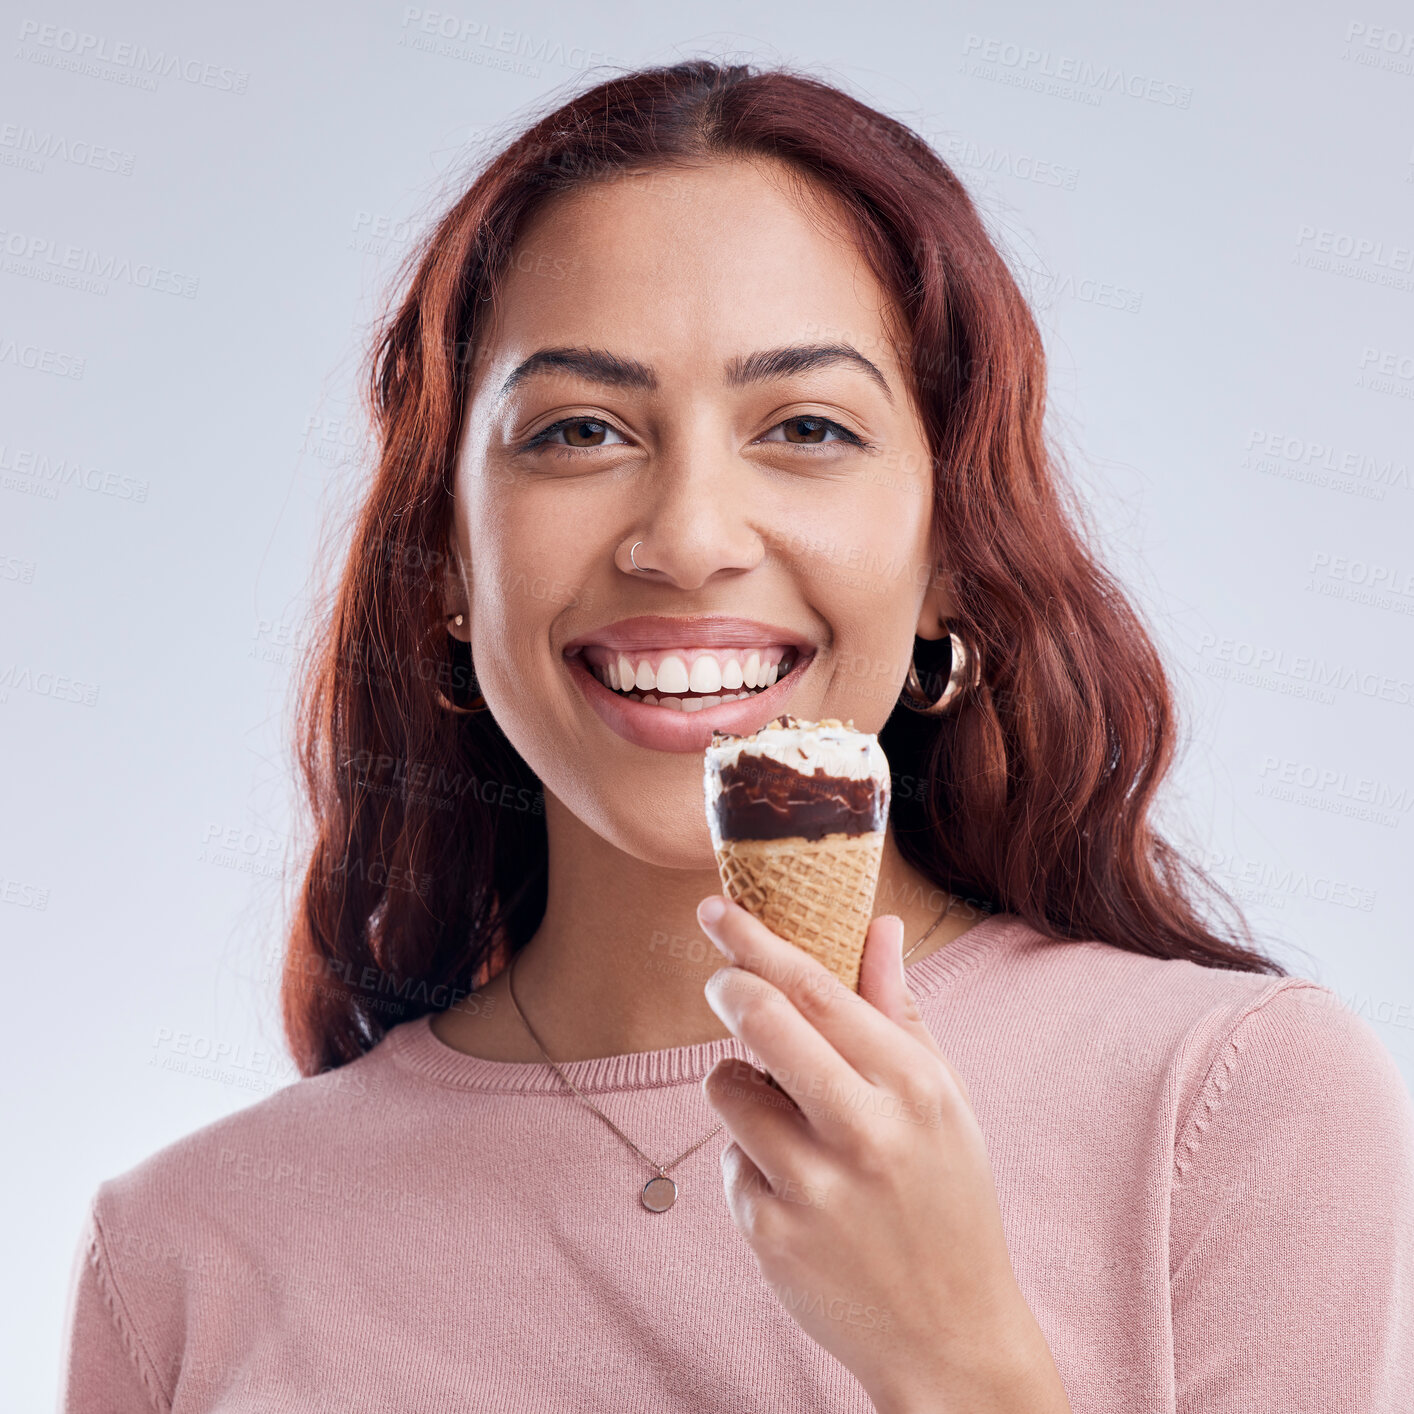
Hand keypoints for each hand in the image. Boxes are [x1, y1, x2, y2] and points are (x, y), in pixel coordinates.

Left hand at [695, 894, 1070, 1413]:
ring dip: (739, 1084)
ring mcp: (814, 1188)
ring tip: (787, 1117)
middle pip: (761, 1019)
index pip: (816, 988)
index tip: (715, 909)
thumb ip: (899, 1009)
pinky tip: (796, 1188)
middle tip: (721, 982)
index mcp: (912, 1085)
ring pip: (725, 1088)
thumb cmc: (947, 1197)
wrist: (949, 1333)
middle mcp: (863, 1131)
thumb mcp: (943, 1098)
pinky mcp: (771, 1235)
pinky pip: (729, 1160)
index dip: (754, 940)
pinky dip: (750, 1158)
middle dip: (727, 986)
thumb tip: (878, 924)